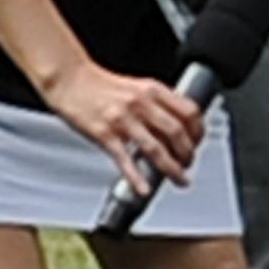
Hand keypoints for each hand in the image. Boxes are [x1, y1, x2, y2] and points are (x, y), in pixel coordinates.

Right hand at [49, 59, 204, 191]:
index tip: (198, 143)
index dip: (199, 131)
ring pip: (156, 149)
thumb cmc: (100, 85)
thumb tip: (177, 127)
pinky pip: (126, 160)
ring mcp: (123, 120)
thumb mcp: (137, 87)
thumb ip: (157, 104)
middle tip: (188, 165)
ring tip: (179, 180)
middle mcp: (141, 103)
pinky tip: (144, 189)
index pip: (189, 111)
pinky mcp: (105, 134)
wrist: (70, 79)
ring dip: (172, 169)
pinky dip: (137, 177)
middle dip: (188, 153)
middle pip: (177, 132)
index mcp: (152, 90)